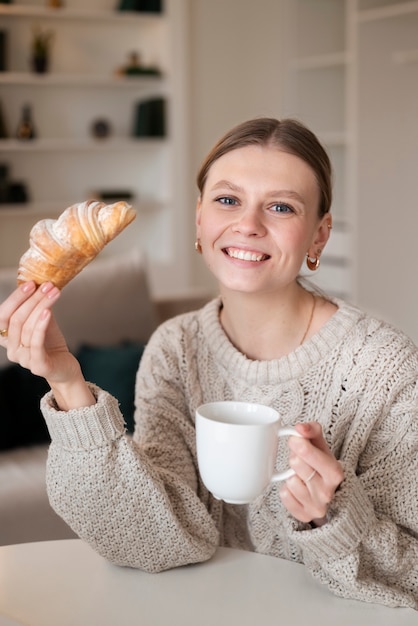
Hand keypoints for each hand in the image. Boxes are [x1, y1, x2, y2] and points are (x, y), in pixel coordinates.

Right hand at [0, 281, 93, 409]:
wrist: (65, 366)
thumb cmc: (51, 343)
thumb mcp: (42, 321)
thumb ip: (37, 306)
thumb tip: (39, 282)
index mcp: (6, 338)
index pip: (3, 315)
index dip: (15, 298)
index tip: (31, 283)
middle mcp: (11, 349)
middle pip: (16, 320)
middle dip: (32, 300)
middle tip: (47, 286)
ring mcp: (23, 359)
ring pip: (27, 328)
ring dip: (41, 307)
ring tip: (54, 293)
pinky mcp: (37, 366)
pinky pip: (36, 343)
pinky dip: (41, 325)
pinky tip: (48, 311)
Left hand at [280, 422, 343, 526]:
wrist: (327, 492)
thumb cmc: (321, 464)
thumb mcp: (320, 445)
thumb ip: (312, 430)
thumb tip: (299, 428)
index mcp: (335, 473)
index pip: (317, 459)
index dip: (304, 448)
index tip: (294, 439)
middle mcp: (327, 493)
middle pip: (298, 467)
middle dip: (295, 458)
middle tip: (298, 458)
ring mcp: (316, 506)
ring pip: (290, 482)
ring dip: (290, 475)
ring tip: (299, 475)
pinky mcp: (304, 515)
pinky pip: (285, 496)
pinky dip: (286, 490)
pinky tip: (296, 488)